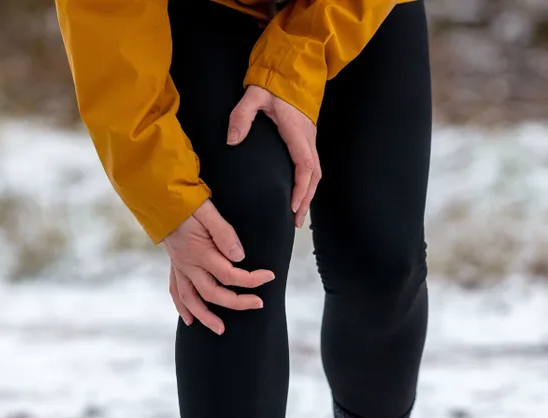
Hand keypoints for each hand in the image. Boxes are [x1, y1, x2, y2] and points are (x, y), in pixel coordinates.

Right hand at [164, 200, 275, 334]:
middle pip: (213, 293)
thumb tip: (239, 257)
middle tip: (258, 304)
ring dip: (206, 316)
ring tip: (220, 330)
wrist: (160, 197)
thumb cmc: (187, 202)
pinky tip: (190, 320)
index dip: (251, 279)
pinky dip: (183, 307)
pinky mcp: (175, 266)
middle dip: (237, 303)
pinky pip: (176, 292)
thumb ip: (224, 233)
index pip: (230, 274)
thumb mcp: (208, 211)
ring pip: (191, 300)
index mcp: (199, 252)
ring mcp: (180, 267)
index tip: (269, 276)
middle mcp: (188, 265)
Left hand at [227, 85, 319, 227]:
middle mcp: (308, 137)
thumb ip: (241, 117)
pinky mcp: (307, 136)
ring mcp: (310, 137)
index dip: (301, 189)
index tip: (293, 207)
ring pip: (316, 172)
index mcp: (297, 131)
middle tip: (296, 221)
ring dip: (309, 194)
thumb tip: (232, 140)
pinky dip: (308, 183)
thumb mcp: (253, 96)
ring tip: (298, 214)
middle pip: (314, 176)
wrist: (292, 65)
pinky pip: (312, 165)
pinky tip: (300, 194)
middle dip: (307, 200)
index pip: (304, 166)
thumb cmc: (273, 81)